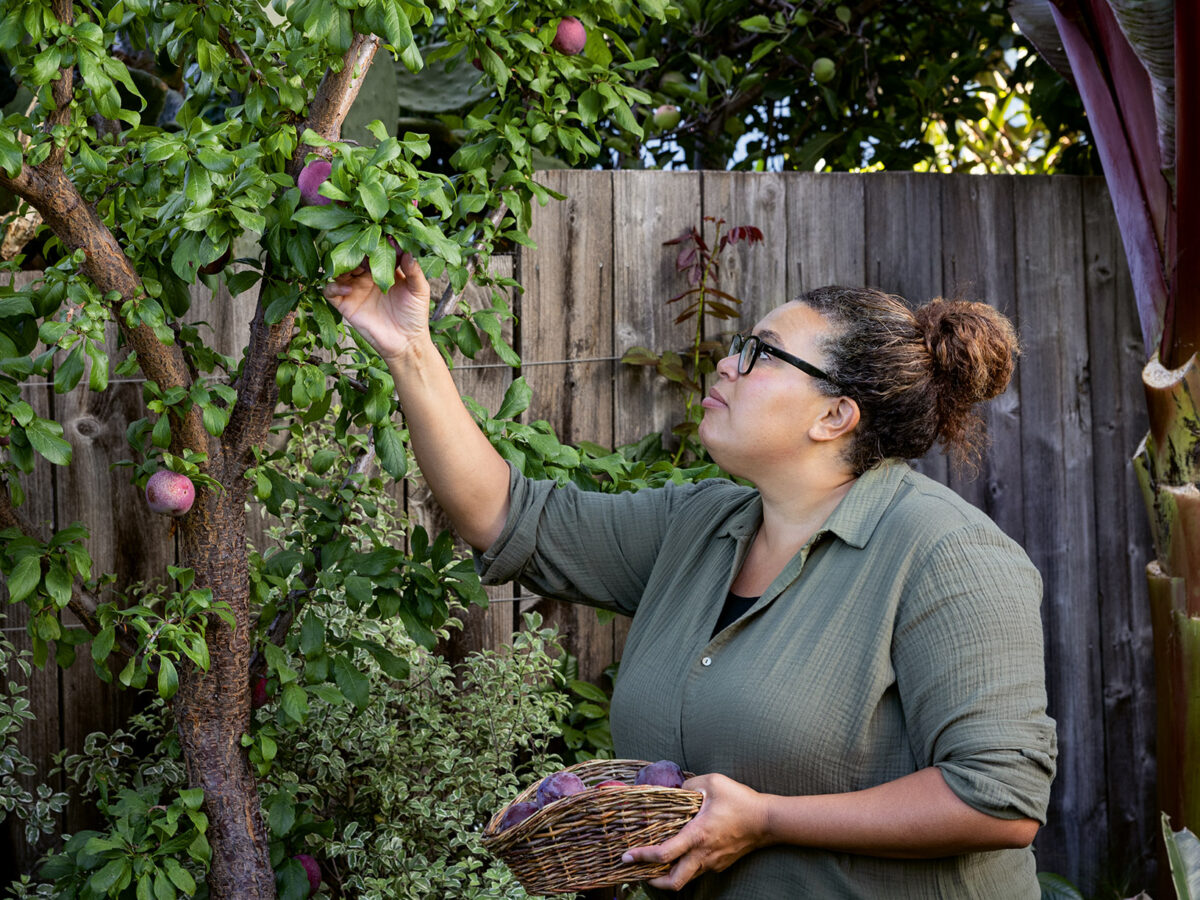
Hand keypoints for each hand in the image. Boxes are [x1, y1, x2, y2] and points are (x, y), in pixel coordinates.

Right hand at [322, 252, 430, 362]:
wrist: (406, 342)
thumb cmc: (414, 316)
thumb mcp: (419, 290)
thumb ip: (414, 271)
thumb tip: (407, 251)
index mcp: (384, 270)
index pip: (375, 251)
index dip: (377, 244)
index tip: (382, 239)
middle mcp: (366, 277)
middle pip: (354, 256)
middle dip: (357, 251)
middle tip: (363, 251)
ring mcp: (354, 290)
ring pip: (339, 270)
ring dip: (343, 264)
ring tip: (354, 267)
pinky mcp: (345, 304)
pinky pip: (330, 291)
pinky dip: (333, 286)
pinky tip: (348, 287)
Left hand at [621, 773, 770, 890]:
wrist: (768, 821)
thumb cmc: (740, 800)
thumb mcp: (713, 782)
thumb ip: (689, 785)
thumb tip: (675, 790)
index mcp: (697, 835)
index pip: (665, 854)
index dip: (642, 857)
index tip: (627, 857)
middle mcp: (703, 854)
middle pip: (673, 882)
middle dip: (653, 882)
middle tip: (640, 872)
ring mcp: (713, 862)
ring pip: (686, 879)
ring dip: (668, 876)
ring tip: (655, 865)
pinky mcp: (720, 864)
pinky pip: (698, 870)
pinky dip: (685, 868)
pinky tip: (681, 855)